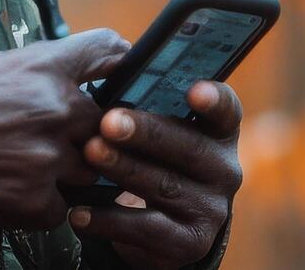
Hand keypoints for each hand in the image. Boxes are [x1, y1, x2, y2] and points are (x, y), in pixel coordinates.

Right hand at [0, 28, 129, 230]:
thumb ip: (34, 70)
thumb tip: (59, 74)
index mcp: (45, 67)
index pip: (107, 51)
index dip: (119, 60)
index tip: (120, 69)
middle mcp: (57, 110)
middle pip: (104, 120)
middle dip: (85, 129)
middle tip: (56, 133)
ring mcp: (50, 158)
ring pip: (89, 167)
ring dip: (68, 168)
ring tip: (29, 164)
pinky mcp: (36, 201)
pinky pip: (61, 206)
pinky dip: (43, 202)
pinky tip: (15, 190)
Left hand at [70, 81, 243, 268]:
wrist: (164, 228)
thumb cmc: (154, 159)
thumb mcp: (159, 130)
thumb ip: (147, 102)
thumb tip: (109, 61)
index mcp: (218, 132)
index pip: (225, 110)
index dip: (212, 100)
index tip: (193, 90)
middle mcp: (223, 169)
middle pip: (188, 146)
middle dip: (146, 132)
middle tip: (108, 121)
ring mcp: (210, 208)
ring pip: (164, 185)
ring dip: (124, 169)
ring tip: (90, 154)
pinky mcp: (189, 243)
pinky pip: (145, 229)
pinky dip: (108, 219)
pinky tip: (78, 211)